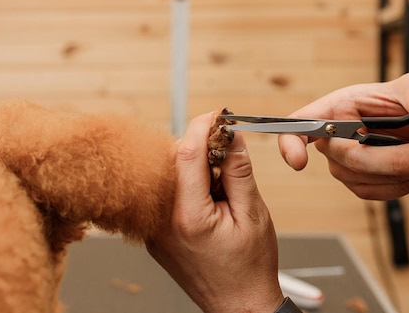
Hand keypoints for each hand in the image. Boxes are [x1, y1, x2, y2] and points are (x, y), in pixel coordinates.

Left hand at [146, 112, 282, 312]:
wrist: (238, 306)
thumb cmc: (249, 268)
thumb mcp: (254, 214)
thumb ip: (239, 172)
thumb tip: (232, 136)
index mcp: (189, 216)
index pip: (186, 153)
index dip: (202, 126)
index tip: (218, 116)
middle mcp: (163, 222)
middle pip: (170, 160)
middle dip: (198, 146)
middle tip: (225, 150)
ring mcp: (155, 229)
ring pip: (166, 176)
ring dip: (191, 165)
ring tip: (219, 182)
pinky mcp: (154, 234)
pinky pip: (164, 195)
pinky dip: (184, 184)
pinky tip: (206, 195)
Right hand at [279, 72, 408, 199]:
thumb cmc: (407, 102)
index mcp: (336, 108)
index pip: (300, 125)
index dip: (290, 144)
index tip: (298, 163)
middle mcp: (333, 139)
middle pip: (351, 158)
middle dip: (398, 159)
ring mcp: (344, 165)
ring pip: (369, 179)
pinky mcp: (360, 184)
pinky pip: (381, 193)